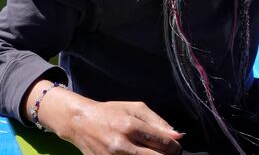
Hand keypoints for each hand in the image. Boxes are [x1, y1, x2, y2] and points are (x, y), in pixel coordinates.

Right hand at [48, 96, 183, 154]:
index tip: (175, 148)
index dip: (174, 147)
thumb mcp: (134, 108)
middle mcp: (122, 144)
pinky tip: (137, 154)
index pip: (163, 143)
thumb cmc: (110, 113)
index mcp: (130, 126)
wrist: (81, 122)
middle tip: (168, 154)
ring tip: (151, 152)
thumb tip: (177, 136)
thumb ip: (157, 121)